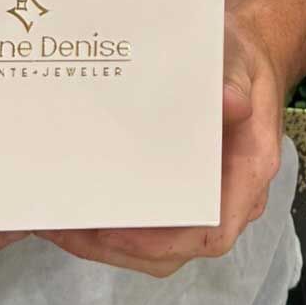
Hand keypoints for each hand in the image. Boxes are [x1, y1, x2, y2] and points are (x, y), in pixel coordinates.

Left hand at [36, 14, 286, 278]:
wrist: (242, 55)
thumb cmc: (240, 58)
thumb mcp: (239, 57)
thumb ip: (234, 79)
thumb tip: (232, 102)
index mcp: (247, 171)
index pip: (211, 231)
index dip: (162, 242)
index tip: (114, 231)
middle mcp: (227, 197)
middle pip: (172, 249)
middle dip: (116, 246)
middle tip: (67, 227)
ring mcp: (200, 198)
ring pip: (153, 245)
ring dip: (104, 242)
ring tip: (58, 223)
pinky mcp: (177, 191)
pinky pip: (145, 223)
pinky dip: (108, 225)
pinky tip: (71, 207)